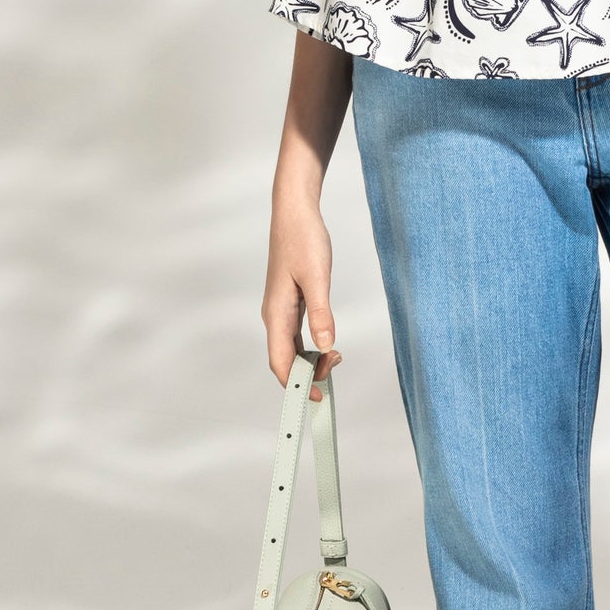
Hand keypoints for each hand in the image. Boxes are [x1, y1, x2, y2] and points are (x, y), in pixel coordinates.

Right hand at [263, 188, 341, 398]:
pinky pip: (296, 335)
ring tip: (335, 358)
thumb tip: (326, 345)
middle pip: (285, 359)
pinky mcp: (289, 302)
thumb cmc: (303, 239)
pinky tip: (326, 345)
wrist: (295, 213)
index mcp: (276, 313)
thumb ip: (321, 312)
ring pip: (291, 348)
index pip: (280, 362)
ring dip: (310, 361)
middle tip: (335, 370)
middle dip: (306, 374)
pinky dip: (310, 346)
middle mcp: (274, 316)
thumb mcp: (317, 277)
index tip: (315, 397)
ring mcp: (281, 310)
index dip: (295, 385)